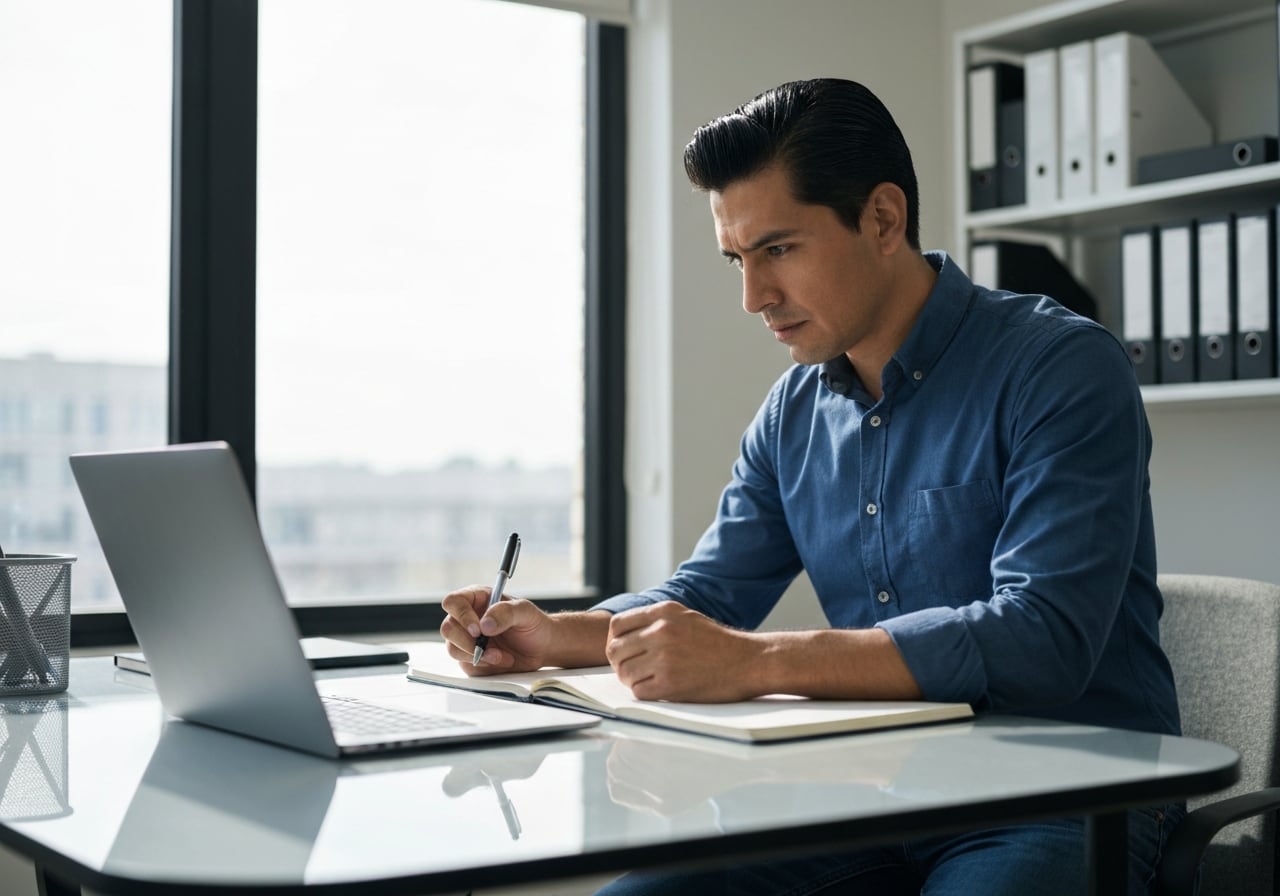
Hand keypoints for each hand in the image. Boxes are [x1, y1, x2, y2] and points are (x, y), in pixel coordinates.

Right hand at [439, 585, 555, 674]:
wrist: (542, 647)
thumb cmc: (533, 623)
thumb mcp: (525, 611)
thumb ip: (505, 612)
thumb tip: (484, 624)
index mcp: (477, 599)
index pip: (454, 602)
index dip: (461, 615)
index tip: (478, 630)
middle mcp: (467, 618)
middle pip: (448, 628)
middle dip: (468, 642)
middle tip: (489, 649)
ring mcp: (467, 640)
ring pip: (453, 649)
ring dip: (478, 656)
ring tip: (502, 656)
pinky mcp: (470, 659)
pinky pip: (466, 665)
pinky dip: (484, 667)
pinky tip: (502, 661)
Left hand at [605, 601, 764, 701]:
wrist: (749, 661)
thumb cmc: (719, 643)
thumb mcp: (686, 616)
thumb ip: (656, 620)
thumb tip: (624, 634)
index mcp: (664, 611)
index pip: (617, 625)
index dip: (616, 641)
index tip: (626, 651)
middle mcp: (661, 631)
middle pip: (615, 650)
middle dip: (621, 663)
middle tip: (635, 669)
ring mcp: (664, 657)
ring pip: (624, 673)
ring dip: (632, 680)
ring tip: (650, 679)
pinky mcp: (670, 683)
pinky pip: (638, 691)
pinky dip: (645, 693)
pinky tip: (660, 689)